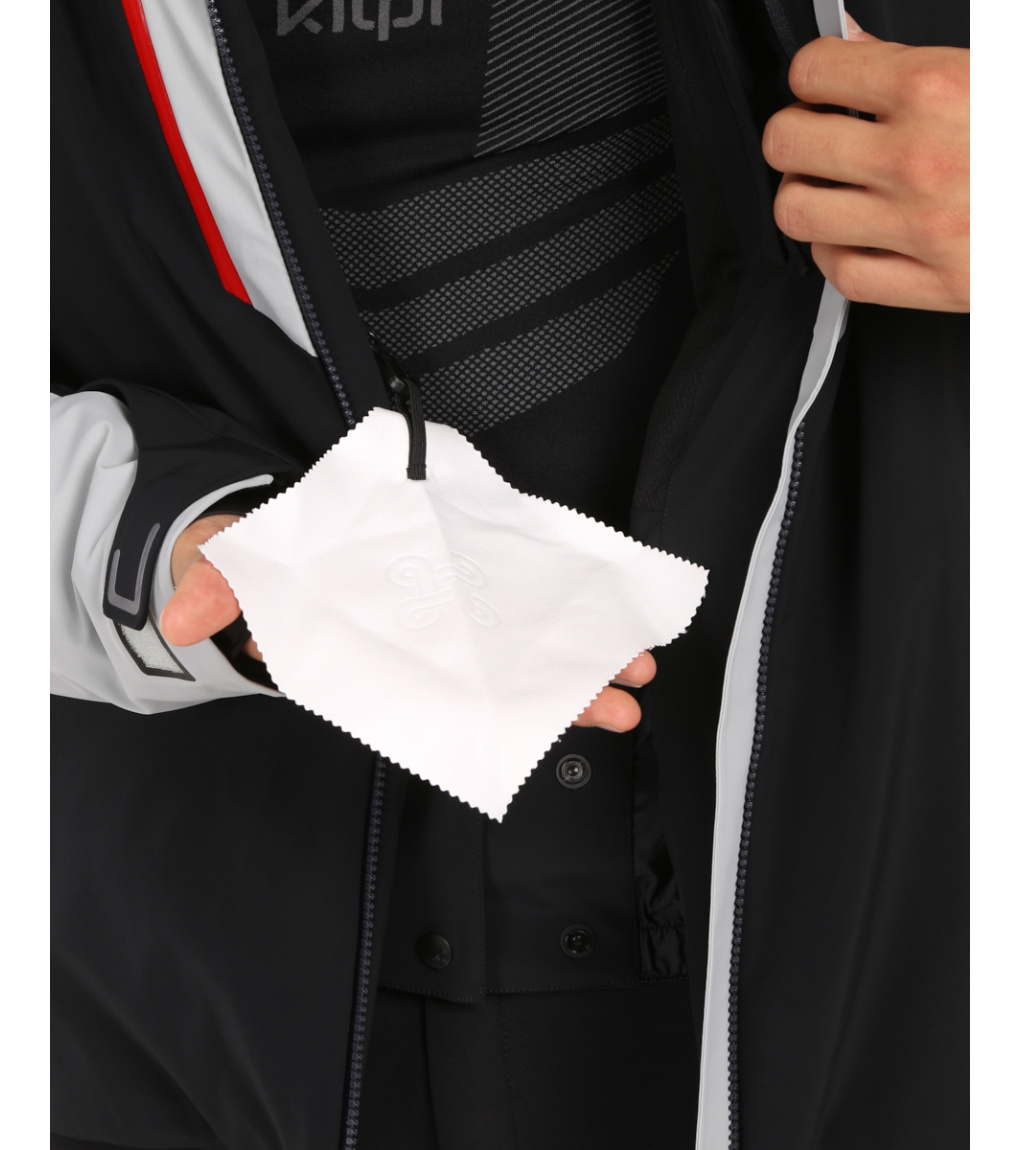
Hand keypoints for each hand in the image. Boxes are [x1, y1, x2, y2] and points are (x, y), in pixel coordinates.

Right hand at [160, 515, 655, 726]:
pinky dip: (561, 608)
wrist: (280, 538)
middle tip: (619, 710)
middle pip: (494, 682)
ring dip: (577, 664)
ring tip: (637, 677)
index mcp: (375, 653)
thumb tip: (181, 617)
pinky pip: (516, 595)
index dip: (484, 716)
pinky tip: (607, 612)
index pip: (433, 695)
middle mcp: (420, 643)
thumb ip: (218, 590)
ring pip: (517, 647)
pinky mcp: (461, 570)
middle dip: (557, 698)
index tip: (540, 726)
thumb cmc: (266, 565)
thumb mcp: (236, 568)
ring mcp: (446, 612)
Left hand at [762, 16, 968, 310]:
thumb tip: (854, 45)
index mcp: (939, 88)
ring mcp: (921, 228)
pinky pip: (842, 275)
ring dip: (803, 194)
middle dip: (793, 133)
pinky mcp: (938, 284)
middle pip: (789, 144)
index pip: (816, 72)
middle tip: (812, 134)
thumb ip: (919, 55)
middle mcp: (918, 159)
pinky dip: (834, 253)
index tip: (820, 84)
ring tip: (825, 186)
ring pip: (799, 214)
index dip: (812, 75)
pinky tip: (851, 236)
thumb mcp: (997, 67)